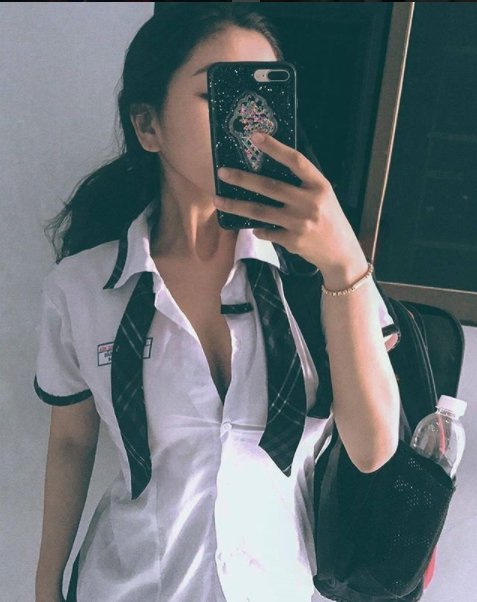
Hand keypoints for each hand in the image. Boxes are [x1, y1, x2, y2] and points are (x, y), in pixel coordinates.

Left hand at [213, 132, 367, 286]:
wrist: (341, 253)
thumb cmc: (329, 219)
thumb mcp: (323, 196)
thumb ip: (302, 185)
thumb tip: (269, 171)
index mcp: (319, 186)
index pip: (295, 161)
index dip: (275, 148)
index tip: (255, 137)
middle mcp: (309, 202)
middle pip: (270, 186)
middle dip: (242, 179)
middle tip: (222, 172)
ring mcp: (300, 222)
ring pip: (260, 211)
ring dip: (236, 205)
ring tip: (218, 200)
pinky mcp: (293, 241)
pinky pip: (267, 232)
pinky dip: (257, 229)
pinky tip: (252, 228)